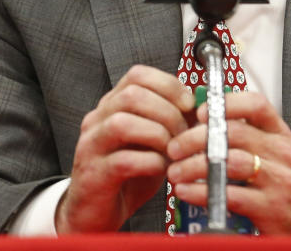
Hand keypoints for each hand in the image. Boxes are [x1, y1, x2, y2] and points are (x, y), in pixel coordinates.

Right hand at [55, 65, 194, 233]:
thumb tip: (199, 107)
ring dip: (158, 135)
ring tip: (172, 152)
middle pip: (131, 95)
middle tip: (182, 133)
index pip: (137, 75)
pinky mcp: (94, 174)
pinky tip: (160, 169)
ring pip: (122, 123)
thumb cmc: (126, 177)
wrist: (95, 214)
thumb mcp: (151, 143)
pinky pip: (123, 161)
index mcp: (112, 106)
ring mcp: (91, 146)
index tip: (187, 103)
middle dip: (167, 112)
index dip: (168, 84)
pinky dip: (150, 162)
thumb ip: (169, 123)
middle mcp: (97, 120)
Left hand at [165, 91, 290, 235]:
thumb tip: (204, 121)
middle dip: (196, 138)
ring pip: (229, 161)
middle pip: (233, 132)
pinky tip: (187, 191)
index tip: (200, 112)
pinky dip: (202, 192)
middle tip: (175, 146)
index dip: (226, 104)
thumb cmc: (285, 183)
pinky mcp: (270, 206)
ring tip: (176, 171)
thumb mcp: (274, 152)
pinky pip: (229, 194)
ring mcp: (277, 178)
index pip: (256, 104)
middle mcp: (280, 152)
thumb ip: (247, 135)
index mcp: (279, 133)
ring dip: (194, 166)